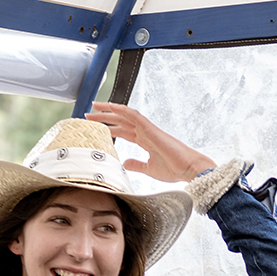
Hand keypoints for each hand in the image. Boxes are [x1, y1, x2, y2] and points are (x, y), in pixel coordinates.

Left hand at [86, 102, 214, 183]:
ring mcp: (148, 129)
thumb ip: (137, 164)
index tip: (95, 128)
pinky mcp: (151, 128)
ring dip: (109, 110)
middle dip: (104, 117)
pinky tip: (111, 106)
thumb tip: (124, 162)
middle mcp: (145, 132)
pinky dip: (122, 109)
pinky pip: (134, 115)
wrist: (188, 168)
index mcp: (145, 140)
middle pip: (120, 121)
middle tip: (88, 114)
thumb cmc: (173, 169)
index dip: (109, 128)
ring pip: (124, 115)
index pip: (123, 131)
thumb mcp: (149, 168)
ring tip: (94, 106)